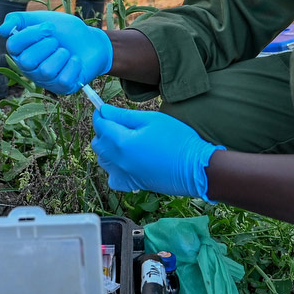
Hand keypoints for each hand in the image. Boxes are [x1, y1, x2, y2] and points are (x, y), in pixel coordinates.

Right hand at [0, 10, 111, 94]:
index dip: (32, 34)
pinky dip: (73, 65)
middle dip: (46, 45)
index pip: (13, 46)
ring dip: (61, 55)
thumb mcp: (41, 19)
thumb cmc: (64, 31)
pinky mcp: (62, 88)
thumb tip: (2, 30)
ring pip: (46, 71)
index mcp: (21, 51)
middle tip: (57, 40)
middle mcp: (30, 69)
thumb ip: (19, 20)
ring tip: (66, 51)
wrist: (92, 41)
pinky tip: (75, 60)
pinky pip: (64, 79)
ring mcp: (46, 80)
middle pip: (26, 61)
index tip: (49, 27)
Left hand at [91, 105, 220, 200]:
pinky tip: (126, 161)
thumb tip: (104, 111)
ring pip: (103, 160)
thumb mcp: (151, 119)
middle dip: (103, 131)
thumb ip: (124, 116)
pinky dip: (114, 168)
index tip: (103, 109)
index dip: (100, 115)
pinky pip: (112, 177)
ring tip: (123, 140)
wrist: (195, 168)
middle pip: (98, 144)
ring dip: (107, 148)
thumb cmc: (177, 139)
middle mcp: (119, 161)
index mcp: (122, 142)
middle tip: (117, 122)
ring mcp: (124, 174)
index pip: (100, 125)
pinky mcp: (131, 184)